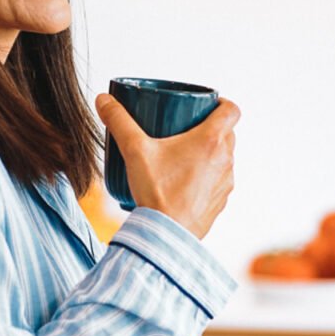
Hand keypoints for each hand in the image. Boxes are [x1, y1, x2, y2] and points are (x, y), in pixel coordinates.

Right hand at [94, 94, 240, 238]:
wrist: (166, 235)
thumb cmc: (157, 192)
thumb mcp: (134, 150)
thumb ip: (118, 121)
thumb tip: (104, 100)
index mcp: (211, 140)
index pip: (231, 110)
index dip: (221, 103)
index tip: (206, 105)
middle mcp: (225, 160)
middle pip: (227, 133)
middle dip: (210, 127)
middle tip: (186, 128)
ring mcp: (225, 183)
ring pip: (224, 158)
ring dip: (209, 153)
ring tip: (183, 156)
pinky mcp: (219, 202)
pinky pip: (218, 181)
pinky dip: (206, 177)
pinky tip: (185, 181)